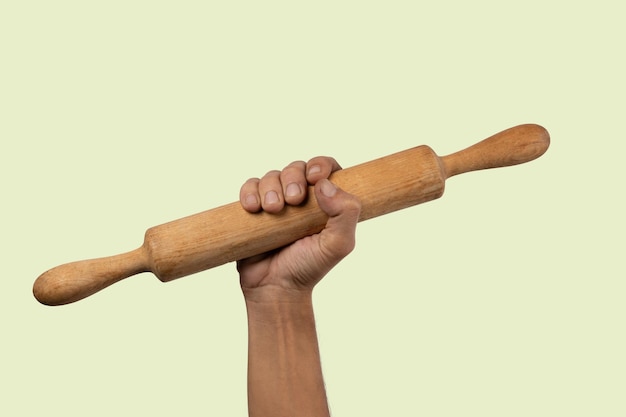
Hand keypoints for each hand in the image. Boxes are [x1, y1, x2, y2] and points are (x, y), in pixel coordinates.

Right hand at [237, 157, 360, 300]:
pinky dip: (250, 192)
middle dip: (293, 178)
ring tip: (272, 210)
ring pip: (272, 175)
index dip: (321, 164)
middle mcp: (302, 198)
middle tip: (292, 201)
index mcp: (327, 201)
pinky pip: (250, 187)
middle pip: (297, 168)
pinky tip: (253, 208)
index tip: (315, 177)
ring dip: (270, 188)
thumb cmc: (309, 267)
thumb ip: (346, 214)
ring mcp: (277, 201)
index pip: (326, 168)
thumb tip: (325, 185)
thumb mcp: (338, 244)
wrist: (275, 287)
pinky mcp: (255, 209)